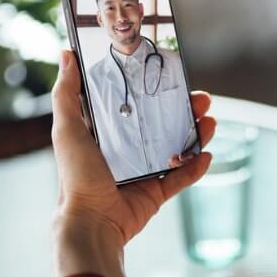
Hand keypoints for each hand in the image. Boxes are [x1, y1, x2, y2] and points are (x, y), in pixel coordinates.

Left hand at [50, 50, 215, 276]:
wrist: (91, 222)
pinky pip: (181, 178)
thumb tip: (66, 55)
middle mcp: (127, 150)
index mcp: (107, 133)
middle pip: (163, 123)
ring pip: (177, 148)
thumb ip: (66, 93)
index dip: (155, 90)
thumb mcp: (67, 128)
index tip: (173, 76)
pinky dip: (196, 167)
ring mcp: (144, 172)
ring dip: (197, 134)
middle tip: (201, 98)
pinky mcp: (156, 193)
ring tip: (210, 121)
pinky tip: (207, 154)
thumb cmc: (76, 176)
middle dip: (185, 110)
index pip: (136, 105)